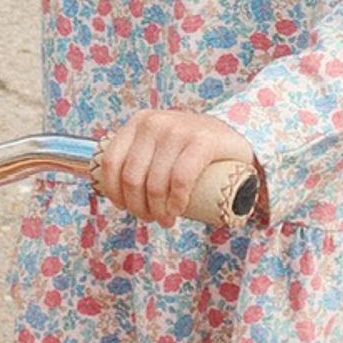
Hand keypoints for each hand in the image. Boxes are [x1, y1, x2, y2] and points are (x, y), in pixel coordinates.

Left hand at [93, 106, 257, 226]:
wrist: (235, 137)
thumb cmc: (190, 150)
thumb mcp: (159, 144)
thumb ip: (138, 154)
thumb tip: (107, 187)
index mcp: (138, 122)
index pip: (111, 163)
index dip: (114, 193)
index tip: (126, 208)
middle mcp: (155, 122)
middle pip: (132, 177)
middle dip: (139, 207)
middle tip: (152, 218)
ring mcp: (179, 129)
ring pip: (155, 182)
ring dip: (158, 211)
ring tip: (166, 220)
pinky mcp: (203, 141)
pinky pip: (180, 178)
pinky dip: (176, 201)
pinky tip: (177, 211)